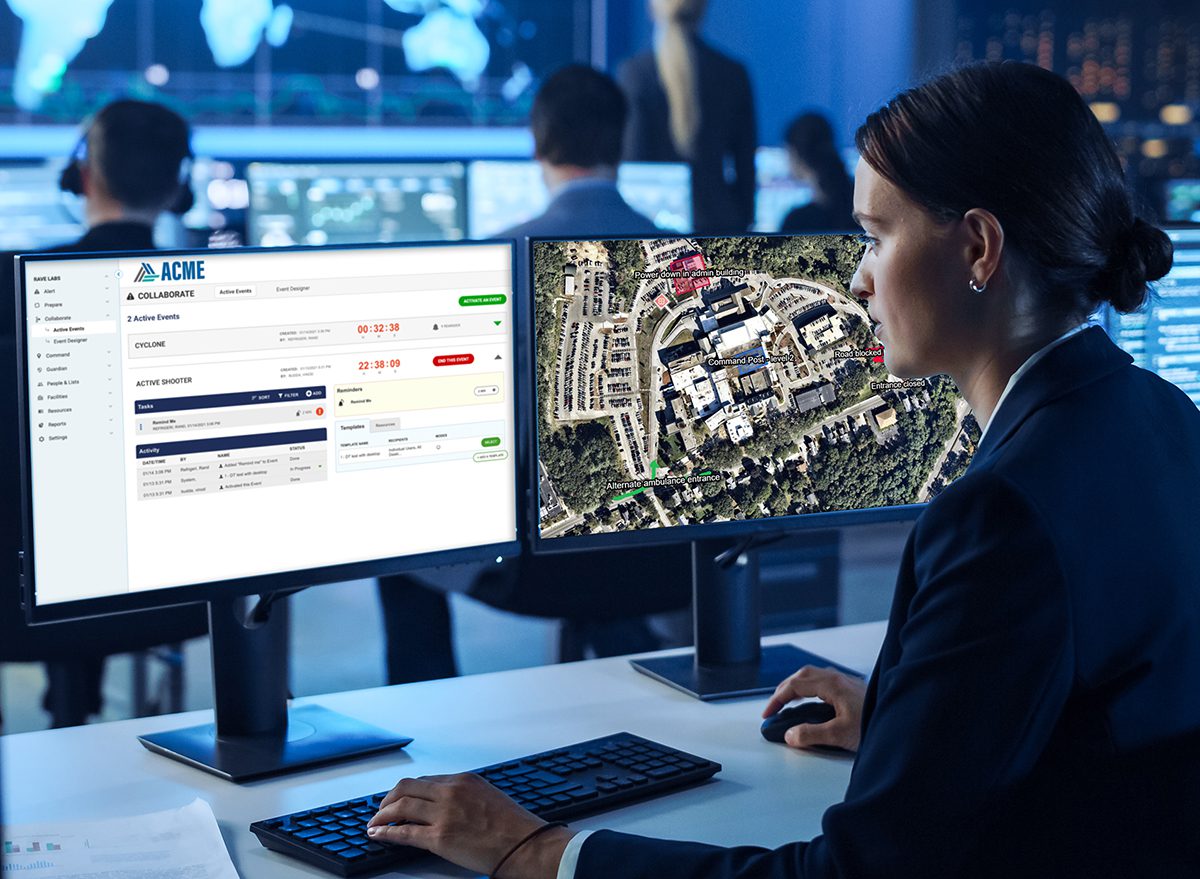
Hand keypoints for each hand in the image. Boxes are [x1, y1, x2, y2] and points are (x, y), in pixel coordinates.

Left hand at [366, 772, 574, 877]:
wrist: (524, 843)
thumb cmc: (513, 826)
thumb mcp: (487, 797)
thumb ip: (464, 796)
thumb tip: (445, 805)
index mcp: (463, 780)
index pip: (424, 781)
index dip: (406, 791)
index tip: (398, 799)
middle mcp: (451, 792)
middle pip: (406, 787)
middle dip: (388, 798)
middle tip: (381, 808)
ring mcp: (444, 814)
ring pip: (400, 807)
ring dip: (381, 815)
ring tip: (374, 823)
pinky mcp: (439, 837)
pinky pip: (404, 832)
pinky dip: (385, 832)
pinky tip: (378, 835)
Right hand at [762, 665, 866, 751]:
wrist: (906, 722)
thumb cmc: (876, 723)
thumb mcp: (840, 735)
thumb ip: (811, 735)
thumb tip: (790, 735)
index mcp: (831, 684)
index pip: (794, 685)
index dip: (777, 699)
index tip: (767, 713)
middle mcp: (838, 678)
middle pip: (801, 675)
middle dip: (784, 689)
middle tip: (774, 706)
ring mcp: (846, 681)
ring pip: (813, 675)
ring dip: (797, 686)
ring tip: (789, 701)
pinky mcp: (853, 688)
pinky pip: (824, 680)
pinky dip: (810, 688)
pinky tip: (814, 701)